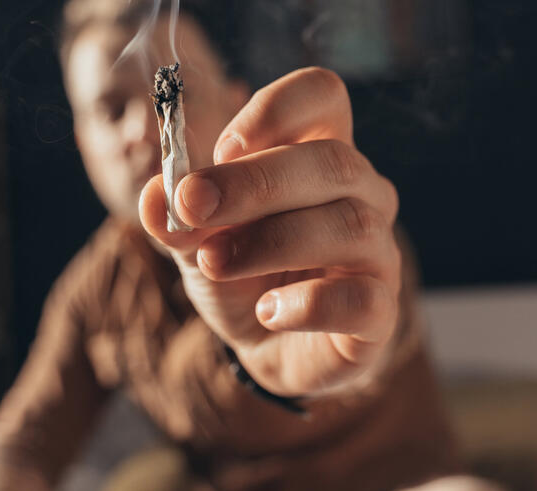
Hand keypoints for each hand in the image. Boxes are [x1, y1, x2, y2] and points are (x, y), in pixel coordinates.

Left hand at [139, 67, 400, 396]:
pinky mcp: (380, 311)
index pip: (322, 96)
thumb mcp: (196, 240)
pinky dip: (305, 305)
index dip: (276, 110)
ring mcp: (378, 251)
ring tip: (215, 263)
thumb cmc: (241, 274)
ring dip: (268, 242)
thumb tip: (156, 198)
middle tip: (193, 208)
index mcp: (317, 153)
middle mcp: (362, 193)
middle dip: (253, 182)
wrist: (264, 347)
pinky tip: (268, 312)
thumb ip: (176, 217)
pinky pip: (359, 298)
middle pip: (332, 160)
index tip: (224, 148)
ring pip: (347, 226)